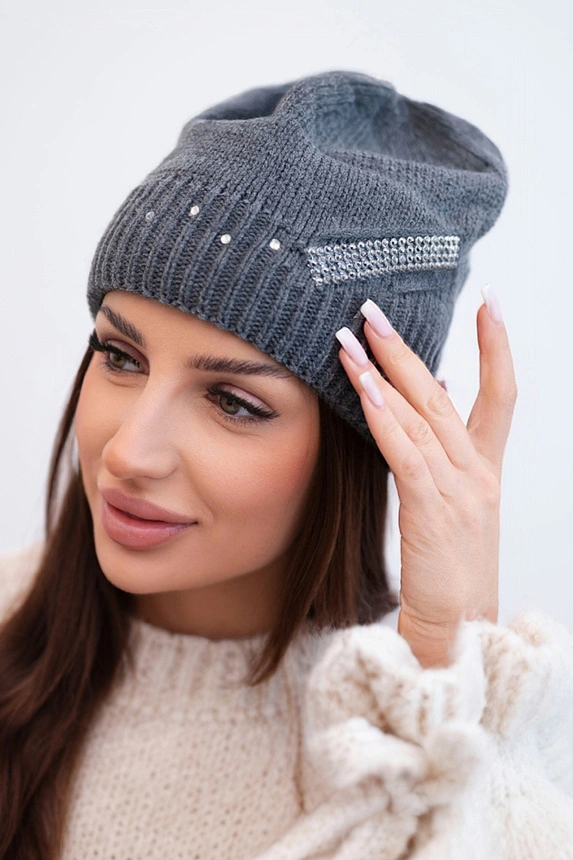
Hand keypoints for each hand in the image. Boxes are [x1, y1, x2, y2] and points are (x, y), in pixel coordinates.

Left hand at [335, 288, 516, 666]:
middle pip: (444, 395)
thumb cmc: (450, 571)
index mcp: (486, 470)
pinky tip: (362, 386)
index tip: (490, 302)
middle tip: (375, 309)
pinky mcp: (434, 510)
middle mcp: (477, 473)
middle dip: (408, 349)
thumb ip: (445, 456)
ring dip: (384, 372)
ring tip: (352, 336)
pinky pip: (405, 452)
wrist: (460, 631)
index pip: (500, 395)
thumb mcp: (456, 508)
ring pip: (420, 416)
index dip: (497, 347)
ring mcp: (460, 490)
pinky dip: (383, 416)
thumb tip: (432, 403)